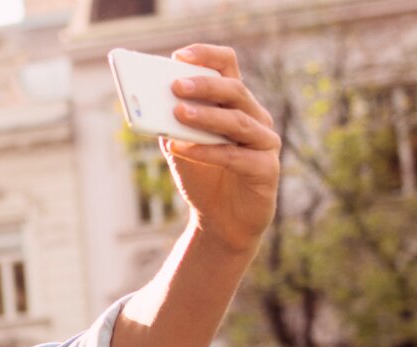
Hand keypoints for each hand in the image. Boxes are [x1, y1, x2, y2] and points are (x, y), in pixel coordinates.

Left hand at [162, 44, 281, 252]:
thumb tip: (151, 105)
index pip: (228, 67)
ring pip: (238, 122)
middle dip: (204, 86)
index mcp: (235, 104)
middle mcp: (255, 118)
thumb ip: (170, 124)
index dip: (207, 56)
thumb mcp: (180, 145)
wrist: (220, 220)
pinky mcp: (266, 170)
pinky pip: (237, 156)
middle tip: (175, 86)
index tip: (179, 55)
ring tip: (177, 114)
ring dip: (206, 116)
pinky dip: (208, 151)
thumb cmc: (201, 175)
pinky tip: (182, 148)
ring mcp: (264, 143)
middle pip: (235, 91)